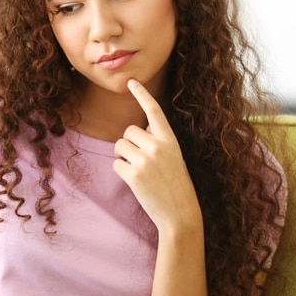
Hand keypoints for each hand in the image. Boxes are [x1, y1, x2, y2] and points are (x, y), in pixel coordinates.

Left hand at [113, 79, 202, 236]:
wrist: (180, 214)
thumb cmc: (177, 186)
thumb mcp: (174, 158)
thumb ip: (158, 142)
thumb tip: (138, 131)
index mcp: (171, 140)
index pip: (154, 111)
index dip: (142, 95)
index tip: (132, 81)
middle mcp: (158, 146)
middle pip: (128, 131)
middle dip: (129, 143)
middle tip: (141, 161)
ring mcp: (145, 160)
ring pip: (119, 146)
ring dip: (123, 157)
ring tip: (139, 171)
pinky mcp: (133, 175)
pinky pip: (115, 164)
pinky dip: (121, 172)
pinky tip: (136, 182)